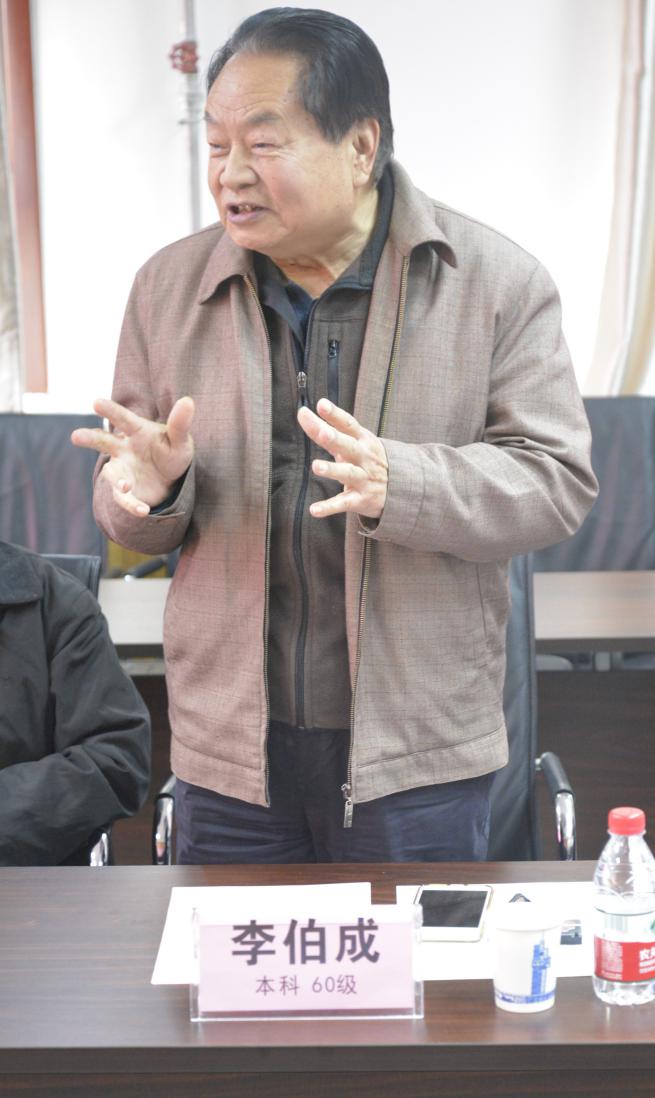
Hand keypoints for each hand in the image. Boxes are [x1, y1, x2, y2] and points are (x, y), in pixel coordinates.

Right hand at [71, 396, 194, 515]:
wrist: (172, 479)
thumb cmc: (172, 452)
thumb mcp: (180, 440)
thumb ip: (180, 423)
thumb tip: (188, 401)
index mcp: (136, 431)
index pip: (123, 419)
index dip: (110, 411)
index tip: (96, 402)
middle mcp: (123, 448)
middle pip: (103, 441)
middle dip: (89, 438)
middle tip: (75, 436)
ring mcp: (122, 469)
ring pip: (111, 474)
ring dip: (117, 480)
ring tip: (126, 486)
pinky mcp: (125, 490)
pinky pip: (124, 498)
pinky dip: (132, 504)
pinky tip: (143, 510)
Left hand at [297, 398, 387, 519]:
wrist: (400, 488)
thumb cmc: (367, 459)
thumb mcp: (354, 442)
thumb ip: (327, 427)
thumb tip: (302, 412)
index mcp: (362, 440)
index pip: (348, 424)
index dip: (335, 414)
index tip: (321, 404)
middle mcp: (363, 458)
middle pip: (348, 446)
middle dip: (336, 439)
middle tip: (323, 432)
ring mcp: (363, 479)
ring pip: (347, 474)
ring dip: (332, 470)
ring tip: (316, 467)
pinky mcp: (360, 499)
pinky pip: (343, 504)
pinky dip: (329, 507)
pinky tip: (314, 510)